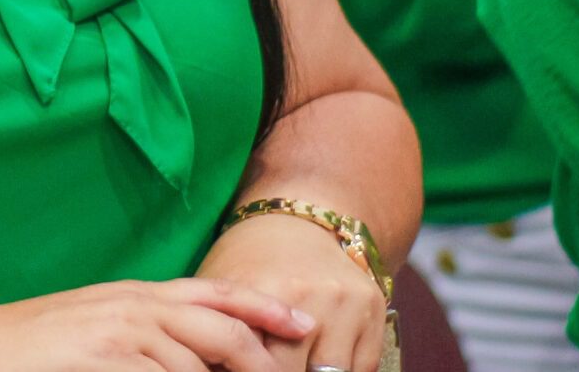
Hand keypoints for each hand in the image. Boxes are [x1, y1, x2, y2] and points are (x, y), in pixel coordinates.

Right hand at [0, 278, 316, 371]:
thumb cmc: (22, 348)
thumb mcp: (90, 328)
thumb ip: (140, 334)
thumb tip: (188, 355)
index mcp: (132, 295)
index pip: (215, 293)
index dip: (265, 307)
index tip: (302, 326)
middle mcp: (131, 306)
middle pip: (222, 328)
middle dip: (261, 361)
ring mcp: (116, 333)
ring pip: (197, 363)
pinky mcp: (100, 359)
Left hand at [199, 212, 387, 371]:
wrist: (302, 222)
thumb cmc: (250, 260)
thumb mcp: (221, 285)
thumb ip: (214, 330)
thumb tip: (204, 367)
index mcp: (261, 289)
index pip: (254, 362)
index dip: (245, 369)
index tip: (240, 367)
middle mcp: (309, 296)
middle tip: (261, 367)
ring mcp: (347, 304)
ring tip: (291, 364)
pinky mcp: (375, 310)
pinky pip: (362, 369)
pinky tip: (317, 363)